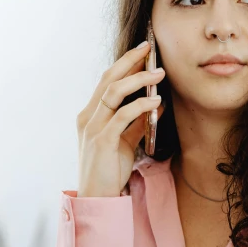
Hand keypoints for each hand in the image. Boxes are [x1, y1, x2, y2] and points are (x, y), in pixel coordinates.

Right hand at [76, 42, 165, 196]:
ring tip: (159, 74)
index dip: (124, 63)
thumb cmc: (109, 170)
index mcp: (90, 115)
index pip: (106, 81)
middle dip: (130, 61)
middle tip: (150, 48)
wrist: (97, 197)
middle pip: (108, 79)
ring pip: (114, 92)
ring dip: (139, 79)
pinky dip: (141, 106)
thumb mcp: (124, 141)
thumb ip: (135, 123)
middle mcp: (88, 117)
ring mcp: (93, 128)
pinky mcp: (102, 140)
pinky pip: (123, 115)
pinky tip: (156, 103)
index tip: (143, 51)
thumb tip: (154, 106)